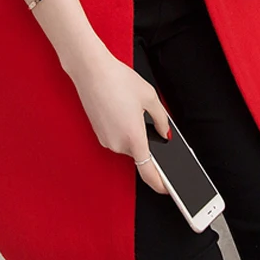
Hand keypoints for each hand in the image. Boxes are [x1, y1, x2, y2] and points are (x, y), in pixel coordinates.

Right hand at [64, 39, 171, 194]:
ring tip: (133, 108)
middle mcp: (117, 143)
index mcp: (133, 137)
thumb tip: (165, 132)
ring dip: (134, 133)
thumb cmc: (118, 80)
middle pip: (139, 153)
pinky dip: (123, 129)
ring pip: (127, 145)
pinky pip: (117, 137)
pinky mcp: (99, 133)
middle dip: (147, 142)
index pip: (148, 171)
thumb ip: (161, 119)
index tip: (168, 188)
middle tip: (151, 123)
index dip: (160, 183)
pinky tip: (123, 109)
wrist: (91, 71)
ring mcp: (105, 140)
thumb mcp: (150, 97)